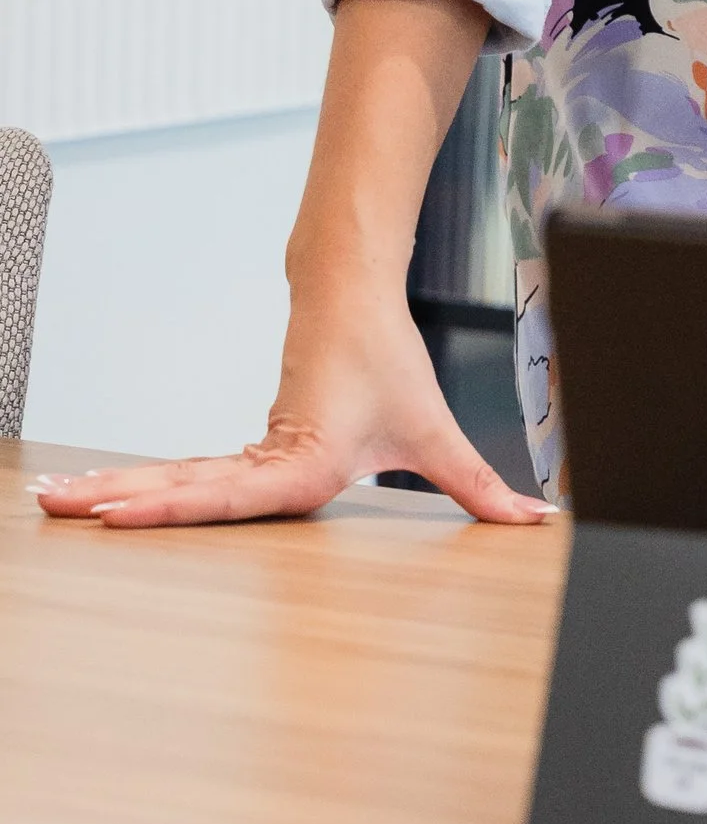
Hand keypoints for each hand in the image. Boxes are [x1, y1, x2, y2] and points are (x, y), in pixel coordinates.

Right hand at [32, 278, 544, 529]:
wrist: (354, 299)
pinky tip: (98, 497)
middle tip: (59, 511)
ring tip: (53, 503)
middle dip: (121, 502)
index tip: (122, 513)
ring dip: (117, 490)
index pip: (232, 494)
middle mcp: (266, 462)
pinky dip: (141, 485)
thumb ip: (481, 489)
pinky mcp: (243, 450)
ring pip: (174, 477)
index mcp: (302, 465)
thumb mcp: (435, 435)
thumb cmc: (390, 365)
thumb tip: (536, 523)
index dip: (176, 505)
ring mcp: (247, 454)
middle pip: (184, 487)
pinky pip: (184, 474)